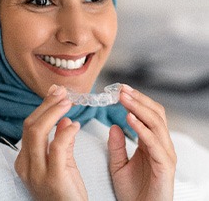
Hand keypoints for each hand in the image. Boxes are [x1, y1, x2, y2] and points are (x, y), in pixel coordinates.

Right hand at [15, 84, 87, 200]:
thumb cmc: (66, 190)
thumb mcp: (61, 162)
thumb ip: (60, 140)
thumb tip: (63, 119)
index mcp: (25, 160)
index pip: (30, 126)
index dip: (43, 107)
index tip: (56, 92)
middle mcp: (26, 165)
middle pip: (31, 126)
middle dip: (47, 105)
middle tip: (62, 93)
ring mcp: (37, 173)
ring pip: (38, 132)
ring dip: (54, 112)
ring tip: (68, 102)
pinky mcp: (53, 178)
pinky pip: (57, 147)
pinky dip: (66, 132)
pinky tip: (76, 125)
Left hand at [108, 85, 176, 200]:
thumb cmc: (132, 192)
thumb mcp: (118, 165)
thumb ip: (116, 145)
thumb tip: (113, 126)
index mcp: (150, 143)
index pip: (147, 114)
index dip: (135, 101)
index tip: (119, 90)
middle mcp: (161, 145)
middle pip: (155, 113)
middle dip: (138, 99)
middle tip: (121, 89)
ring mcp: (165, 154)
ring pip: (156, 123)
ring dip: (139, 107)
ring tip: (123, 97)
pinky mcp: (165, 166)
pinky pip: (154, 142)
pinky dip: (141, 128)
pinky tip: (129, 118)